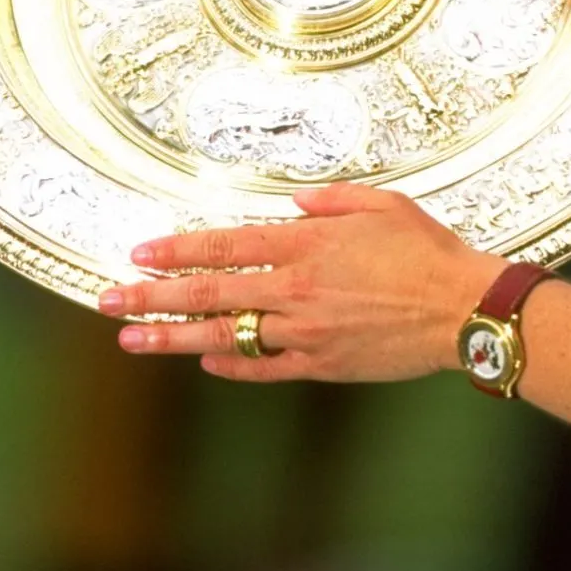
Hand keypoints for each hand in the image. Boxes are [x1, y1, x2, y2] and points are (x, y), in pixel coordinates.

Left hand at [99, 183, 504, 382]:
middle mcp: (294, 290)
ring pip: (223, 336)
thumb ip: (331, 201)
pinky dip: (231, 366)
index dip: (176, 250)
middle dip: (151, 297)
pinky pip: (263, 369)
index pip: (223, 246)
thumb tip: (294, 203)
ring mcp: (304, 333)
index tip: (138, 254)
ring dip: (172, 338)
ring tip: (131, 339)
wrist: (462, 309)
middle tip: (108, 300)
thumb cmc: (427, 251)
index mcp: (305, 246)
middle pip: (208, 294)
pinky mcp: (321, 364)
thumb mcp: (381, 204)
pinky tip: (203, 362)